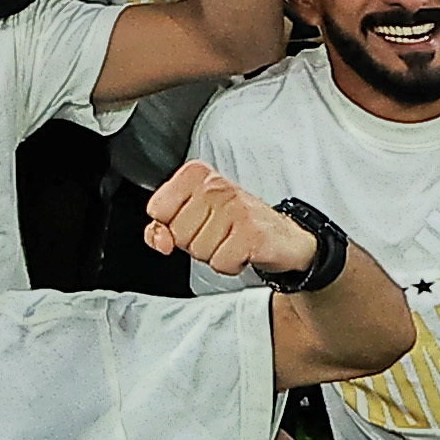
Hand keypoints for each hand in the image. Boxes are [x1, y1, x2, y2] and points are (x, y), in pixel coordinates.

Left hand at [137, 159, 312, 281]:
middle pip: (177, 233)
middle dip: (193, 242)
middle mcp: (216, 185)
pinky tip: (243, 251)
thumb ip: (161, 226)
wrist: (282, 238)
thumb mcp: (191, 218)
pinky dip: (230, 265)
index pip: (157, 209)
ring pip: (197, 250)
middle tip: (218, 233)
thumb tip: (159, 240)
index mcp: (196, 174)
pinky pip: (220, 263)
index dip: (171, 225)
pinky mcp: (252, 232)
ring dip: (213, 254)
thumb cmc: (233, 224)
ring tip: (231, 240)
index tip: (195, 221)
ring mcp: (235, 207)